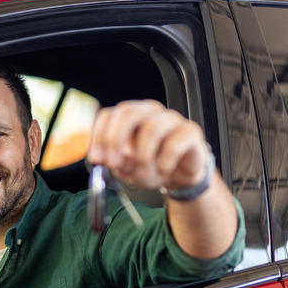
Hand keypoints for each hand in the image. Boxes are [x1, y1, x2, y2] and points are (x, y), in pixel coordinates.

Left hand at [87, 100, 209, 190]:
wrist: (180, 175)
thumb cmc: (151, 165)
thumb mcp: (128, 168)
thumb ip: (117, 162)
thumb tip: (109, 159)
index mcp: (130, 117)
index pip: (108, 115)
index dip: (100, 136)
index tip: (97, 159)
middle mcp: (149, 112)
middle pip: (128, 112)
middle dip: (116, 139)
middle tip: (114, 163)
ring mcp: (171, 119)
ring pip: (151, 128)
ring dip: (142, 156)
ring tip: (143, 173)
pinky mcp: (190, 131)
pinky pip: (174, 143)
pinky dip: (164, 161)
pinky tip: (163, 170)